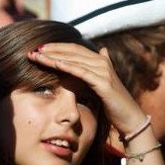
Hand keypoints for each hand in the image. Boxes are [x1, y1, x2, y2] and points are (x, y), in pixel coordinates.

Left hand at [27, 43, 146, 133]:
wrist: (130, 118)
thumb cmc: (115, 103)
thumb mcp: (104, 83)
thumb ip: (100, 69)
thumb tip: (103, 49)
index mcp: (100, 61)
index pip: (74, 49)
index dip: (57, 47)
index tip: (40, 48)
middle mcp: (102, 62)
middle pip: (72, 51)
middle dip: (52, 49)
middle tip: (34, 49)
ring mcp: (103, 71)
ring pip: (74, 60)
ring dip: (54, 57)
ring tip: (38, 56)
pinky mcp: (103, 83)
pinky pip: (81, 72)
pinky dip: (67, 66)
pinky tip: (54, 64)